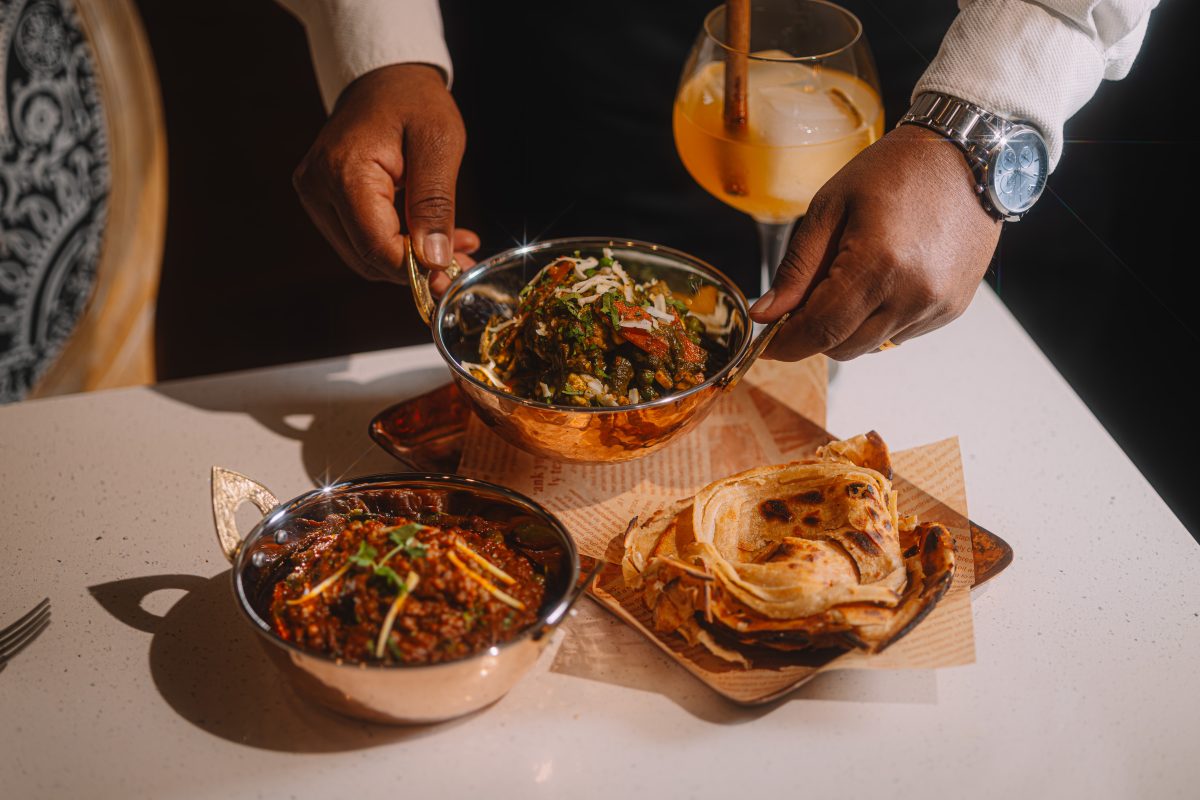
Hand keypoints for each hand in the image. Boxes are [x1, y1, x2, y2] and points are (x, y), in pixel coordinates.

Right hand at [293, 63, 477, 291]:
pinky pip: (359, 239)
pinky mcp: (322, 200)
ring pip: (363, 256)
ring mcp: (314, 195)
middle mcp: (317, 187)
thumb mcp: (438, 144)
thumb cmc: (413, 101)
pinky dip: (395, 246)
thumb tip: (434, 261)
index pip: (376, 247)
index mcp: (343, 172)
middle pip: (367, 258)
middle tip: (462, 259)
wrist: (384, 78)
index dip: (416, 268)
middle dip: (417, 268)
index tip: (454, 271)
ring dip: (409, 261)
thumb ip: (435, 204)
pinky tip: (428, 236)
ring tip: (453, 246)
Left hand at [749, 125, 1001, 360]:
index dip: (787, 343)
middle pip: (844, 347)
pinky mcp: (952, 307)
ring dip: (849, 327)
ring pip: (871, 346)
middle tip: (802, 304)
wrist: (966, 155)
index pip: (820, 330)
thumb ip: (796, 268)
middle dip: (814, 334)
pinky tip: (882, 280)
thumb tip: (766, 313)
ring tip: (850, 280)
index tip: (766, 343)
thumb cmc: (894, 170)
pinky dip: (880, 320)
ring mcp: (937, 304)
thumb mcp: (829, 207)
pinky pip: (901, 334)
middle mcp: (912, 294)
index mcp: (877, 264)